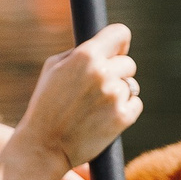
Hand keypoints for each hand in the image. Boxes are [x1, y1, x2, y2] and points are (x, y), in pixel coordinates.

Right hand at [6, 25, 140, 179]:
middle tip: (97, 90)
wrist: (44, 146)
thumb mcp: (53, 68)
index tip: (117, 51)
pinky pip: (135, 104)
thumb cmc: (45, 105)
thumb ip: (80, 53)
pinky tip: (104, 118)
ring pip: (131, 86)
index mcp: (86, 56)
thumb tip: (104, 45)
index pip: (120, 33)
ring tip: (95, 107)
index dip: (120, 43)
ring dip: (118, 94)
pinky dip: (125, 110)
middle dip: (117, 73)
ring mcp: (115, 96)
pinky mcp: (123, 117)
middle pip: (128, 63)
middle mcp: (103, 73)